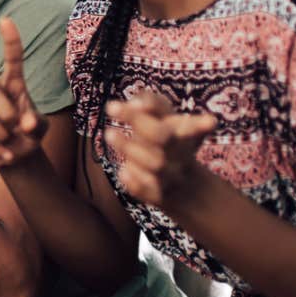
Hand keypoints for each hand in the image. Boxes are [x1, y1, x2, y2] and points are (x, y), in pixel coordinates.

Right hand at [0, 18, 47, 166]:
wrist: (14, 155)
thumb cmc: (29, 135)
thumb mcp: (40, 130)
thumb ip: (37, 124)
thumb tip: (27, 124)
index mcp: (14, 85)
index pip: (12, 59)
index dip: (10, 41)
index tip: (6, 20)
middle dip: (5, 114)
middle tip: (16, 130)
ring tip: (8, 145)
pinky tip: (0, 156)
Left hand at [105, 91, 215, 209]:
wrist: (186, 187)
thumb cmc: (165, 139)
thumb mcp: (163, 117)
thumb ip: (150, 103)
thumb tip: (136, 102)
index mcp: (182, 128)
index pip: (175, 115)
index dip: (160, 108)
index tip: (137, 102)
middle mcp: (180, 150)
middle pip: (162, 136)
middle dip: (137, 120)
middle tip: (110, 106)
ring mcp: (171, 174)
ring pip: (155, 163)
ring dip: (130, 147)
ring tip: (109, 134)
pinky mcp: (159, 194)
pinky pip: (148, 190)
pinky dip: (136, 182)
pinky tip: (123, 172)